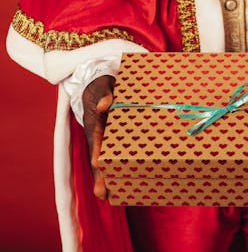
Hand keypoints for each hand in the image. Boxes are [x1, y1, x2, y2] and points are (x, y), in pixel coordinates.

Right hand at [82, 75, 114, 199]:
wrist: (94, 87)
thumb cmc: (102, 87)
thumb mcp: (104, 85)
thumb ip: (106, 93)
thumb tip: (105, 104)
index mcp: (95, 121)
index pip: (95, 137)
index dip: (97, 150)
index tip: (98, 163)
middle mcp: (95, 135)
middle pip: (96, 157)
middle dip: (98, 175)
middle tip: (101, 193)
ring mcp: (101, 141)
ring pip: (101, 162)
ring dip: (103, 179)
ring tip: (106, 198)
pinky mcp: (108, 143)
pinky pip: (110, 159)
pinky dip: (111, 172)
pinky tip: (117, 187)